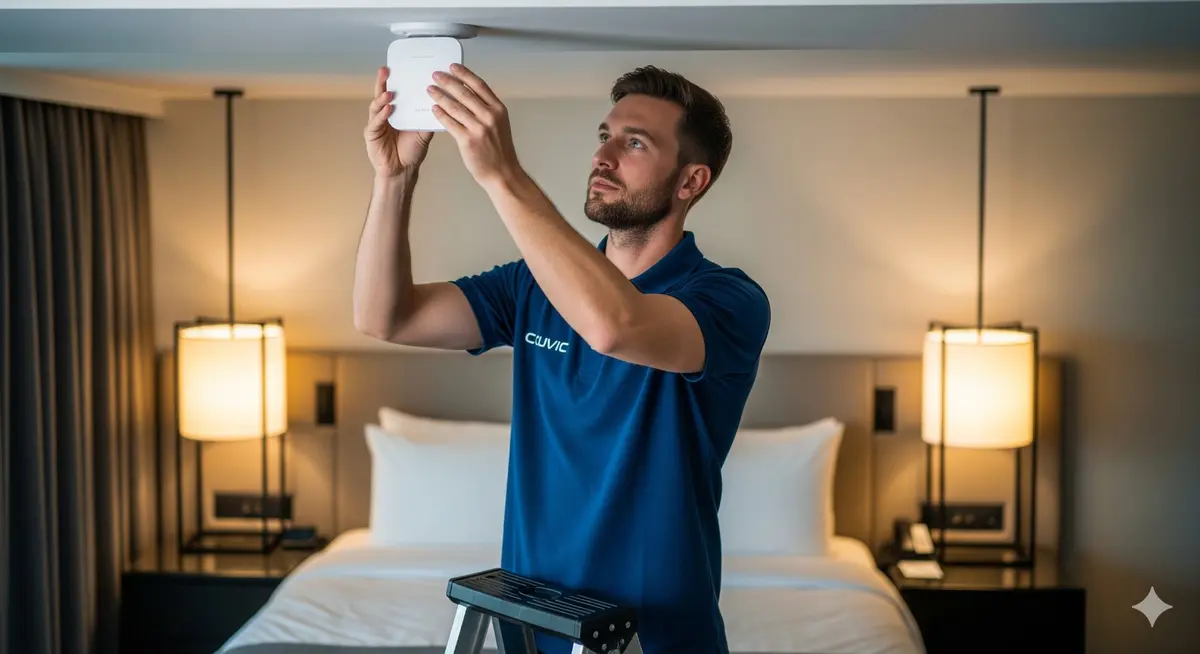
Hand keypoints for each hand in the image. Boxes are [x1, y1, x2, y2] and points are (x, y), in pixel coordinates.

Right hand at [365, 66, 433, 178]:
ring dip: (382, 97)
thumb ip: (428, 118)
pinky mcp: (372, 134)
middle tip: (386, 70)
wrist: (403, 170)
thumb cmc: (411, 151)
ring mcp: (377, 123)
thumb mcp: (423, 132)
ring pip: (376, 105)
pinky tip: (388, 109)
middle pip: (382, 93)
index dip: (396, 79)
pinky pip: (376, 122)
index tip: (400, 66)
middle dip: (383, 81)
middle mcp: (385, 114)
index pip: (396, 91)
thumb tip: (442, 103)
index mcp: (397, 111)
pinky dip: (381, 115)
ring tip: (389, 91)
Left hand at [428, 64, 520, 188]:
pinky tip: (433, 109)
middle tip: (435, 75)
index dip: (464, 74)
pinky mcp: (468, 140)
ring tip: (429, 89)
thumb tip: (469, 94)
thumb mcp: (499, 124)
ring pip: (455, 106)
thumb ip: (487, 109)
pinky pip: (450, 123)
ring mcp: (479, 128)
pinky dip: (440, 114)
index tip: (452, 66)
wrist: (503, 173)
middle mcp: (489, 116)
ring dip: (440, 96)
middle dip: (447, 82)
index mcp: (498, 109)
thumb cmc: (500, 150)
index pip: (479, 85)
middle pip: (464, 93)